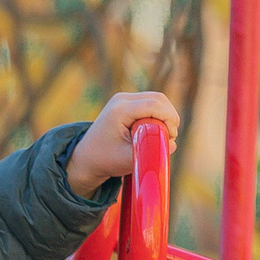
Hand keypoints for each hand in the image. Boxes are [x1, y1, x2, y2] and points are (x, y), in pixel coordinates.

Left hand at [66, 91, 181, 194]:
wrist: (86, 157)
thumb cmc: (105, 160)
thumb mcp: (128, 159)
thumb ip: (152, 152)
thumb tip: (172, 144)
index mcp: (120, 110)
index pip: (155, 105)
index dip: (169, 119)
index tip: (171, 137)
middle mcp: (121, 99)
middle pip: (159, 99)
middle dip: (170, 117)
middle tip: (169, 137)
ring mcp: (123, 99)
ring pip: (157, 99)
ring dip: (165, 116)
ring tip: (162, 135)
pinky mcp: (127, 103)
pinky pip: (151, 103)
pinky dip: (158, 115)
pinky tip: (155, 130)